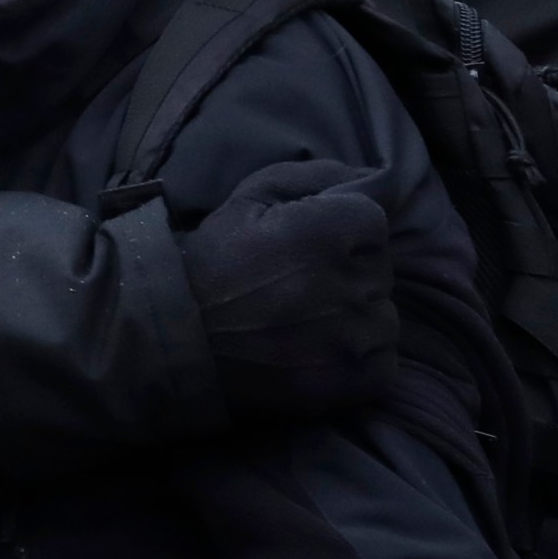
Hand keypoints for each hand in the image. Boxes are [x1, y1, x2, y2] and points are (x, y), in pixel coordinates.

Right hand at [177, 160, 397, 425]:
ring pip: (382, 318)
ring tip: (311, 322)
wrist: (174, 342)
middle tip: (302, 285)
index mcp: (327, 233)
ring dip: (356, 318)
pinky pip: (383, 366)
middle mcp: (347, 285)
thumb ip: (314, 176)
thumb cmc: (211, 263)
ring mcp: (350, 339)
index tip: (311, 246)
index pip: (372, 221)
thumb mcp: (251, 196)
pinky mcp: (346, 383)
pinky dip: (361, 359)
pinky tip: (324, 353)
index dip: (341, 231)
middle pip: (379, 270)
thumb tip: (366, 176)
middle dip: (348, 271)